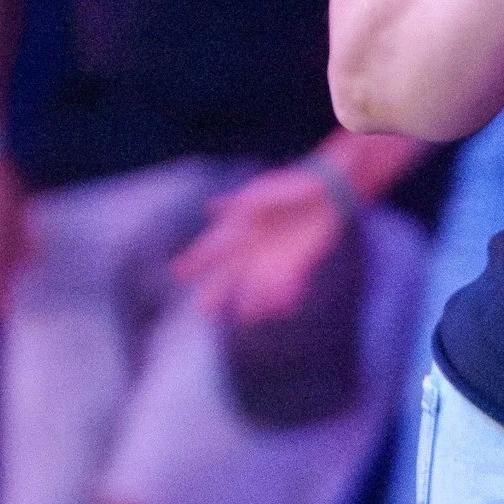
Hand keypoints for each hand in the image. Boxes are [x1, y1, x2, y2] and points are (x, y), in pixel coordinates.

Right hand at [172, 164, 347, 323]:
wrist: (325, 194)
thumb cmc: (292, 186)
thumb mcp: (267, 191)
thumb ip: (244, 202)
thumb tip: (211, 208)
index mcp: (240, 226)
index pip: (213, 246)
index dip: (196, 259)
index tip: (177, 273)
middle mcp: (252, 248)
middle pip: (229, 275)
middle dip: (216, 292)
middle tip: (204, 311)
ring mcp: (272, 260)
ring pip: (255, 286)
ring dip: (251, 300)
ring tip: (246, 316)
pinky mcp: (295, 266)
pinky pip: (285, 286)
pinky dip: (282, 296)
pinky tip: (280, 308)